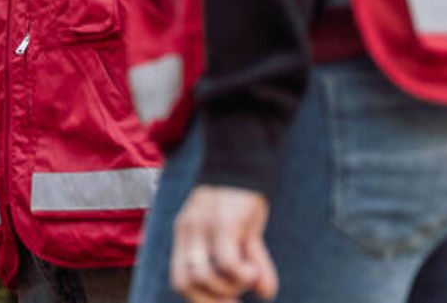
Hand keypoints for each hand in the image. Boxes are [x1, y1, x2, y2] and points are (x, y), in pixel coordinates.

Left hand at [170, 185, 277, 302]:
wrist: (243, 158)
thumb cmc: (241, 198)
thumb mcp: (243, 233)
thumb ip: (250, 262)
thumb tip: (266, 294)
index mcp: (186, 236)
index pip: (180, 281)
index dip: (201, 300)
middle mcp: (189, 232)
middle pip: (184, 283)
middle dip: (211, 300)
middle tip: (236, 301)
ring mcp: (204, 227)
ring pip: (204, 276)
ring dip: (230, 287)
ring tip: (247, 277)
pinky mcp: (224, 222)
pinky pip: (227, 262)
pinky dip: (242, 275)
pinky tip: (254, 269)